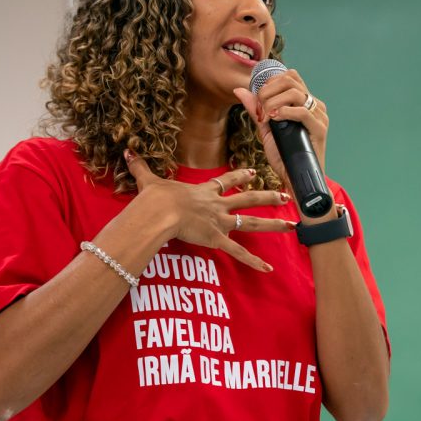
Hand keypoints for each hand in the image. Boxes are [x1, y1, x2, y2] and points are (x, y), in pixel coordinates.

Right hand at [125, 151, 294, 271]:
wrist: (160, 210)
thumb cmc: (154, 198)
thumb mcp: (148, 180)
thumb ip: (140, 167)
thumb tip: (127, 152)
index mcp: (204, 191)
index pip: (227, 182)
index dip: (240, 176)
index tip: (253, 172)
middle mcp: (217, 205)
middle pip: (248, 199)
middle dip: (268, 196)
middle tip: (286, 195)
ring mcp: (220, 222)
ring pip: (252, 222)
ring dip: (274, 224)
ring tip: (293, 225)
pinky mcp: (217, 238)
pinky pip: (239, 253)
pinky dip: (254, 261)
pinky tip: (269, 268)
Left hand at [232, 67, 328, 194]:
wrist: (295, 178)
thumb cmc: (284, 157)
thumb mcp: (265, 130)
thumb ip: (255, 110)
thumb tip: (240, 90)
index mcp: (304, 102)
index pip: (290, 76)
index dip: (270, 82)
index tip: (259, 99)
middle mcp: (314, 105)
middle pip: (291, 79)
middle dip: (269, 90)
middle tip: (261, 108)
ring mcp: (319, 116)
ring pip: (296, 92)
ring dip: (275, 101)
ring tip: (267, 116)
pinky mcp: (320, 128)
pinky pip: (303, 111)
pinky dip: (285, 112)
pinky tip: (275, 120)